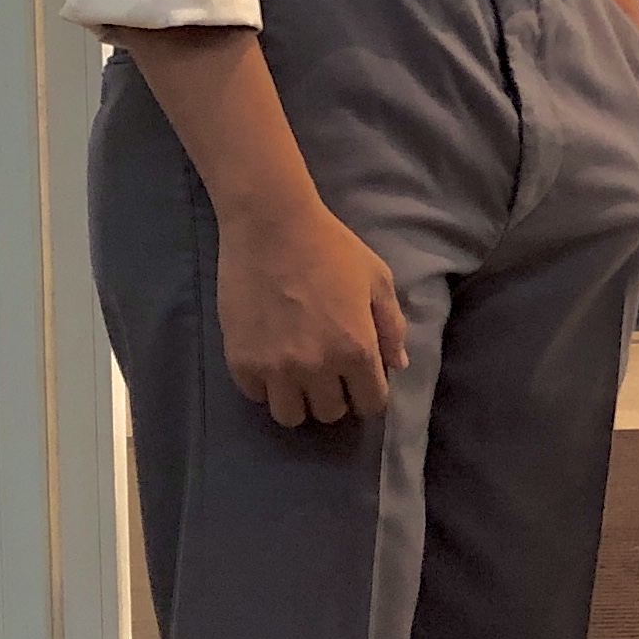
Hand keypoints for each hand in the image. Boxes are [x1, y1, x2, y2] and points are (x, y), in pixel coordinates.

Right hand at [218, 194, 407, 427]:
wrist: (270, 223)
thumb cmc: (329, 246)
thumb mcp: (376, 278)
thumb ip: (391, 325)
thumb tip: (396, 365)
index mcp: (356, 350)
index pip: (371, 405)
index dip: (368, 394)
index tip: (359, 379)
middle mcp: (317, 367)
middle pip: (330, 413)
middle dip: (334, 395)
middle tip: (326, 371)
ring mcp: (276, 368)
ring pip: (291, 416)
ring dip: (298, 399)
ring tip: (296, 374)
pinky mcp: (242, 360)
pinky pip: (256, 396)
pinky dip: (265, 385)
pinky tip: (269, 359)